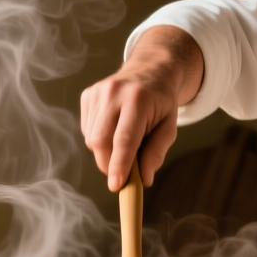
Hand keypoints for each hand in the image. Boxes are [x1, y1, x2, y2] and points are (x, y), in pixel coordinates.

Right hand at [80, 26, 203, 189]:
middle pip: (101, 142)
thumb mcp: (169, 127)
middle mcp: (114, 93)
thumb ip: (156, 153)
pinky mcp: (87, 95)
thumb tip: (143, 180)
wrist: (151, 70)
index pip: (124, 139)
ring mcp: (97, 92)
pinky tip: (114, 130)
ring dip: (105, 153)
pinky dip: (99, 140)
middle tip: (122, 174)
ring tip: (124, 144)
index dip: (119, 165)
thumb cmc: (162, 103)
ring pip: (92, 139)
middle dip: (109, 164)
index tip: (116, 186)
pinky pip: (87, 130)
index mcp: (138, 100)